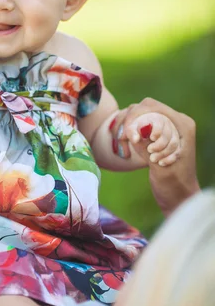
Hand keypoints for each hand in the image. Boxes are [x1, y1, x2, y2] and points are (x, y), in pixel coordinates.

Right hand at [112, 98, 199, 215]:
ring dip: (127, 127)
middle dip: (130, 121)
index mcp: (182, 124)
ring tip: (124, 144)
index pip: (153, 106)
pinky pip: (137, 124)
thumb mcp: (161, 167)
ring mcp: (165, 127)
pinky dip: (128, 132)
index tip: (127, 135)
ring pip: (138, 114)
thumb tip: (139, 128)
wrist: (177, 198)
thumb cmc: (173, 186)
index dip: (136, 116)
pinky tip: (124, 144)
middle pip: (144, 107)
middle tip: (123, 140)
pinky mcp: (155, 134)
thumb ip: (150, 147)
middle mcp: (174, 121)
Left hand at [125, 112, 180, 166]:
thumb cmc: (136, 132)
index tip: (151, 138)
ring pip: (173, 144)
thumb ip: (132, 133)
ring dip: (164, 153)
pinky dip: (170, 158)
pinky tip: (161, 163)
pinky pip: (177, 152)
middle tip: (149, 150)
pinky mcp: (176, 145)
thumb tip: (136, 139)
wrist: (142, 137)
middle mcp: (167, 125)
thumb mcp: (131, 130)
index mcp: (156, 118)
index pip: (160, 123)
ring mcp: (173, 135)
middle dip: (159, 145)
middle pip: (168, 135)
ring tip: (152, 159)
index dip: (157, 131)